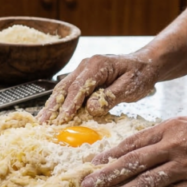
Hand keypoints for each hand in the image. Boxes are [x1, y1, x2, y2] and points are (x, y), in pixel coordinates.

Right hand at [36, 54, 157, 124]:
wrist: (145, 64)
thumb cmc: (140, 75)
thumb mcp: (130, 87)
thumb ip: (110, 97)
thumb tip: (91, 109)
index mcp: (98, 64)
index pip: (79, 86)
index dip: (70, 104)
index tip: (63, 118)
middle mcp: (86, 64)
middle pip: (65, 87)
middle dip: (53, 106)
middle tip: (44, 123)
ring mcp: (82, 69)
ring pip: (63, 88)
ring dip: (52, 105)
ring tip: (41, 121)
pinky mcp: (83, 77)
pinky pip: (68, 90)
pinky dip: (59, 102)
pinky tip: (52, 113)